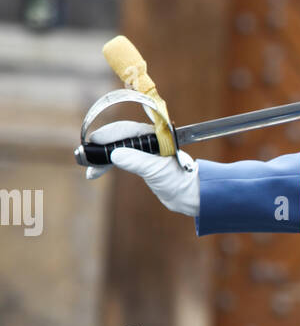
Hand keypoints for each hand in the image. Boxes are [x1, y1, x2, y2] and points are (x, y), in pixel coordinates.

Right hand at [84, 120, 199, 216]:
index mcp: (155, 135)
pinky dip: (108, 165)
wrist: (188, 195)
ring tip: (89, 167)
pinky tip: (95, 171)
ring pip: (117, 149)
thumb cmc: (178, 180)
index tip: (94, 140)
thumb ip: (137, 161)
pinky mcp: (140, 163)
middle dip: (102, 146)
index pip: (127, 130)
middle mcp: (147, 140)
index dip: (109, 134)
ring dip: (102, 158)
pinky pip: (120, 159)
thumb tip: (116, 155)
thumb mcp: (156, 170)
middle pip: (119, 138)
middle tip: (85, 153)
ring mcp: (143, 152)